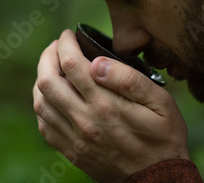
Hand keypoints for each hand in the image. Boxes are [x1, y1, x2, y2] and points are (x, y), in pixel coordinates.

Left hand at [32, 29, 189, 181]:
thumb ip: (129, 79)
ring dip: (41, 79)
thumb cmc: (163, 137)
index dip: (65, 44)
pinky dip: (42, 104)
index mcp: (105, 105)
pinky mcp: (70, 151)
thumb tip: (98, 62)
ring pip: (40, 102)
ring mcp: (74, 138)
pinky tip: (52, 96)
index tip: (68, 35)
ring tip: (52, 67)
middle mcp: (84, 121)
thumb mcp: (160, 102)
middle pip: (47, 81)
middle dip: (47, 56)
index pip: (71, 64)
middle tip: (56, 47)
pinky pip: (44, 124)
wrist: (156, 180)